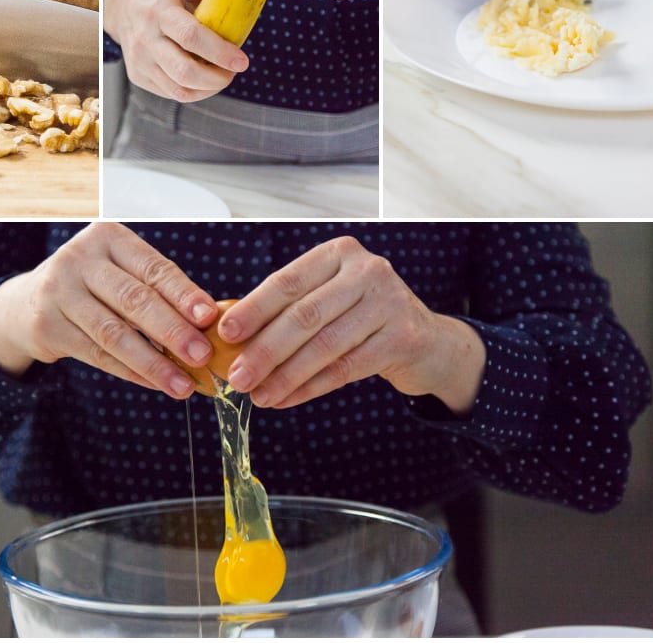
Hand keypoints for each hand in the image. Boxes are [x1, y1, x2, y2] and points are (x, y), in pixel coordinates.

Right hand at [0, 223, 218, 398]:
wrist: (26, 303)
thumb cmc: (93, 286)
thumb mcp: (120, 273)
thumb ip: (156, 290)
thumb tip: (208, 324)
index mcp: (108, 238)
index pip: (154, 268)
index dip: (184, 294)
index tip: (210, 318)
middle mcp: (79, 259)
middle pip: (135, 299)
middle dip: (173, 331)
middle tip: (203, 356)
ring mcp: (58, 292)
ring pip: (115, 333)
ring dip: (154, 362)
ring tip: (183, 383)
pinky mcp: (46, 326)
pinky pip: (97, 354)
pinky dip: (131, 371)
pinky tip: (155, 383)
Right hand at [103, 0, 248, 101]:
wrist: (120, 6)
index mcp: (160, 12)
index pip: (191, 37)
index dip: (219, 52)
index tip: (242, 60)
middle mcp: (146, 39)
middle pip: (184, 71)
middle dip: (217, 78)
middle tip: (234, 71)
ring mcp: (140, 61)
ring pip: (180, 89)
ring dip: (209, 89)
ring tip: (222, 76)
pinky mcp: (138, 76)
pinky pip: (172, 93)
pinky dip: (195, 92)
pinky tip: (205, 81)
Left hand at [217, 236, 485, 412]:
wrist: (426, 341)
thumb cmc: (362, 317)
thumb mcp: (329, 297)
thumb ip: (289, 308)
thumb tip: (231, 337)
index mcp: (339, 253)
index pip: (288, 280)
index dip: (254, 309)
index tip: (226, 334)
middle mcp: (367, 270)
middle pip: (304, 315)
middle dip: (265, 350)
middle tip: (236, 377)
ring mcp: (390, 301)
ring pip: (324, 345)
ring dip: (285, 375)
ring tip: (258, 395)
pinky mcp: (403, 337)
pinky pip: (345, 368)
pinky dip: (310, 387)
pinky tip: (287, 399)